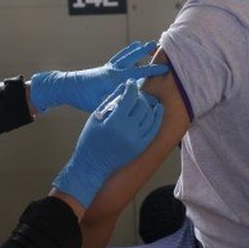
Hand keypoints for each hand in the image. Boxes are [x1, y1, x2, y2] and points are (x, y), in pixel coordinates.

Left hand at [30, 41, 169, 113]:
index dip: (152, 71)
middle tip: (157, 46)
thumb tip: (128, 105)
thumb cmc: (81, 97)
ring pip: (125, 56)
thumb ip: (114, 105)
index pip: (137, 74)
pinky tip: (131, 51)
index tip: (165, 69)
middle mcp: (112, 70)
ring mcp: (108, 68)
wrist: (66, 87)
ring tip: (145, 43)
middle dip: (145, 53)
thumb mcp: (98, 105)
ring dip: (136, 50)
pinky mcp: (104, 68)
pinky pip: (118, 58)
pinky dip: (126, 53)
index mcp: (113, 79)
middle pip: (132, 59)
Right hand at [53, 80, 162, 208]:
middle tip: (134, 94)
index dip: (131, 87)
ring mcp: (137, 141)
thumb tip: (124, 86)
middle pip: (141, 105)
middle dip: (139, 96)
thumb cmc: (90, 139)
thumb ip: (111, 100)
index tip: (131, 83)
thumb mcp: (96, 116)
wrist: (92, 164)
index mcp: (115, 122)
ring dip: (148, 105)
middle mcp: (128, 131)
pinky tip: (158, 109)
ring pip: (150, 115)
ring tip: (142, 101)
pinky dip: (157, 117)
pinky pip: (154, 129)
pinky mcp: (141, 147)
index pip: (130, 97)